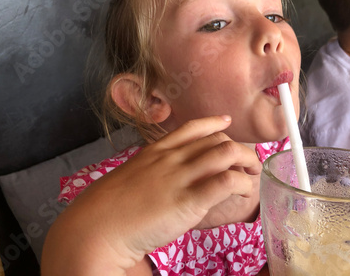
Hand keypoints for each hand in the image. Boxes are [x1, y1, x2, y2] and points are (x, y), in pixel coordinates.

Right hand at [41, 115, 261, 274]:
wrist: (97, 226)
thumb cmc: (110, 208)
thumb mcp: (132, 179)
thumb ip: (152, 173)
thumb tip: (166, 179)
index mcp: (157, 151)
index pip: (192, 127)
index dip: (214, 123)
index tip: (227, 123)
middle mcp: (172, 158)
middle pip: (217, 139)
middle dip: (240, 148)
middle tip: (248, 163)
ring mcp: (180, 176)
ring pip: (227, 153)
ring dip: (247, 162)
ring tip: (252, 175)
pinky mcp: (189, 200)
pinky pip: (226, 182)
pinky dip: (242, 183)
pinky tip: (244, 191)